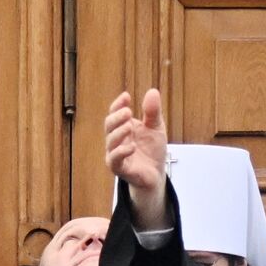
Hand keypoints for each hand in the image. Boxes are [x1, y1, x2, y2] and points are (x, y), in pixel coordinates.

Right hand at [104, 89, 168, 228]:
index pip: (115, 113)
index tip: (126, 96)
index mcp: (124, 127)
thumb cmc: (152, 150)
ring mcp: (116, 153)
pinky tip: (132, 147)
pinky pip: (114, 159)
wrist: (156, 174)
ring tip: (130, 127)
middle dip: (117, 117)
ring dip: (119, 132)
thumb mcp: (156, 128)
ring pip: (110, 142)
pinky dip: (121, 152)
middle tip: (128, 112)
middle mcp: (117, 139)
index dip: (118, 104)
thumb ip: (153, 112)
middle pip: (109, 125)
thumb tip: (152, 91)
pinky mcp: (119, 168)